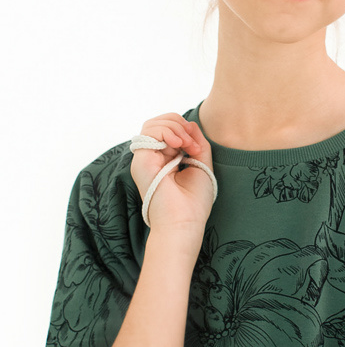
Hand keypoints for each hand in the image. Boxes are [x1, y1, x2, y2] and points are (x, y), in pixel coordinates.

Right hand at [130, 113, 214, 233]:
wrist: (184, 222)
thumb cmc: (194, 201)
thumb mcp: (201, 164)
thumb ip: (197, 142)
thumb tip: (190, 123)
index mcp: (166, 159)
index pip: (169, 130)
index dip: (185, 130)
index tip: (197, 147)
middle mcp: (153, 158)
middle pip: (160, 123)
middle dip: (180, 125)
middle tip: (192, 145)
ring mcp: (145, 159)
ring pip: (153, 124)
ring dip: (174, 127)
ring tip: (186, 144)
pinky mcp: (141, 161)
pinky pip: (150, 132)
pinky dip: (167, 131)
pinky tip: (178, 144)